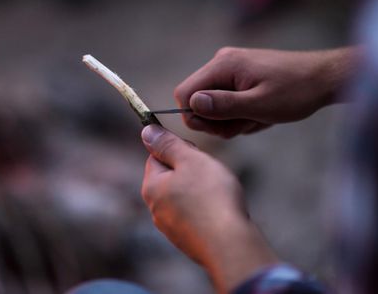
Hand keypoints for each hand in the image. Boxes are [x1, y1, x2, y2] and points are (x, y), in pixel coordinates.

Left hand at [141, 125, 277, 292]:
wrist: (230, 245)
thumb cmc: (211, 197)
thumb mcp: (189, 160)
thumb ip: (167, 144)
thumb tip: (146, 131)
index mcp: (151, 187)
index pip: (156, 156)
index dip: (178, 150)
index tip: (197, 156)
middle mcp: (155, 209)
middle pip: (171, 177)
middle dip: (191, 171)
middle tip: (211, 175)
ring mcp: (170, 228)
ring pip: (184, 196)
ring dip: (200, 190)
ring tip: (219, 195)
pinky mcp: (187, 241)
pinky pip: (195, 216)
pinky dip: (206, 210)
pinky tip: (220, 213)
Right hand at [174, 47, 358, 137]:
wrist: (324, 78)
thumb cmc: (296, 91)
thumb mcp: (259, 105)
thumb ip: (224, 105)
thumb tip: (192, 105)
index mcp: (222, 65)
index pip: (184, 93)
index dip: (195, 116)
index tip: (221, 127)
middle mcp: (221, 62)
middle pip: (197, 100)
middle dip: (218, 120)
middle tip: (246, 125)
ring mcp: (231, 68)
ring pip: (213, 104)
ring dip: (232, 119)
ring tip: (258, 118)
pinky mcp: (240, 75)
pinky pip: (226, 100)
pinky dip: (240, 113)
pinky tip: (260, 113)